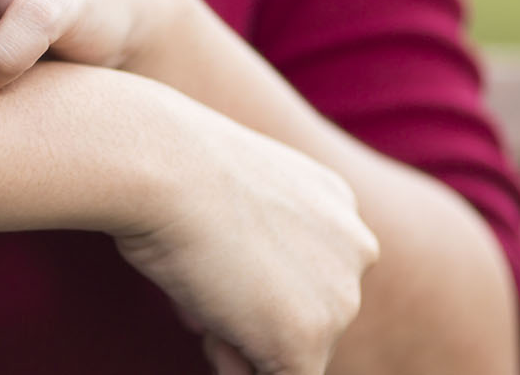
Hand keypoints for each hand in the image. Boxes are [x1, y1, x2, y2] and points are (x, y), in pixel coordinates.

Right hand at [118, 113, 380, 374]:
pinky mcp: (306, 340)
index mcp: (338, 205)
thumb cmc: (171, 167)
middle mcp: (356, 249)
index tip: (217, 256)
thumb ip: (256, 243)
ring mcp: (338, 299)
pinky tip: (207, 323)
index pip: (306, 273)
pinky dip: (234, 366)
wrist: (162, 164)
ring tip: (201, 290)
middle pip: (304, 314)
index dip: (254, 281)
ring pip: (291, 351)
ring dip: (238, 338)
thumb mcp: (232, 194)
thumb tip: (233, 300)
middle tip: (202, 279)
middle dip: (249, 314)